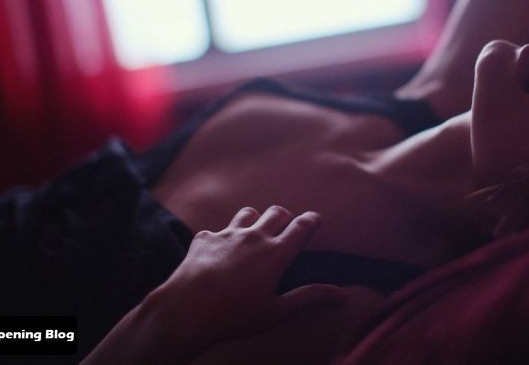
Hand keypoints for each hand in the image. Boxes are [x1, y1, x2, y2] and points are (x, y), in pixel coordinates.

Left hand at [83, 206, 345, 364]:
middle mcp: (253, 237)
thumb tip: (343, 294)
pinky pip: (217, 230)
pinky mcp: (205, 238)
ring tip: (253, 236)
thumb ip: (309, 298)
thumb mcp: (277, 312)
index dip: (311, 220)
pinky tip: (217, 254)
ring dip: (254, 221)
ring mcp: (227, 234)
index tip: (315, 219)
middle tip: (285, 230)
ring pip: (247, 213)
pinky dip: (221, 238)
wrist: (185, 310)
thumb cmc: (235, 315)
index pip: (301, 227)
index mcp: (275, 254)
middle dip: (284, 218)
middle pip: (276, 213)